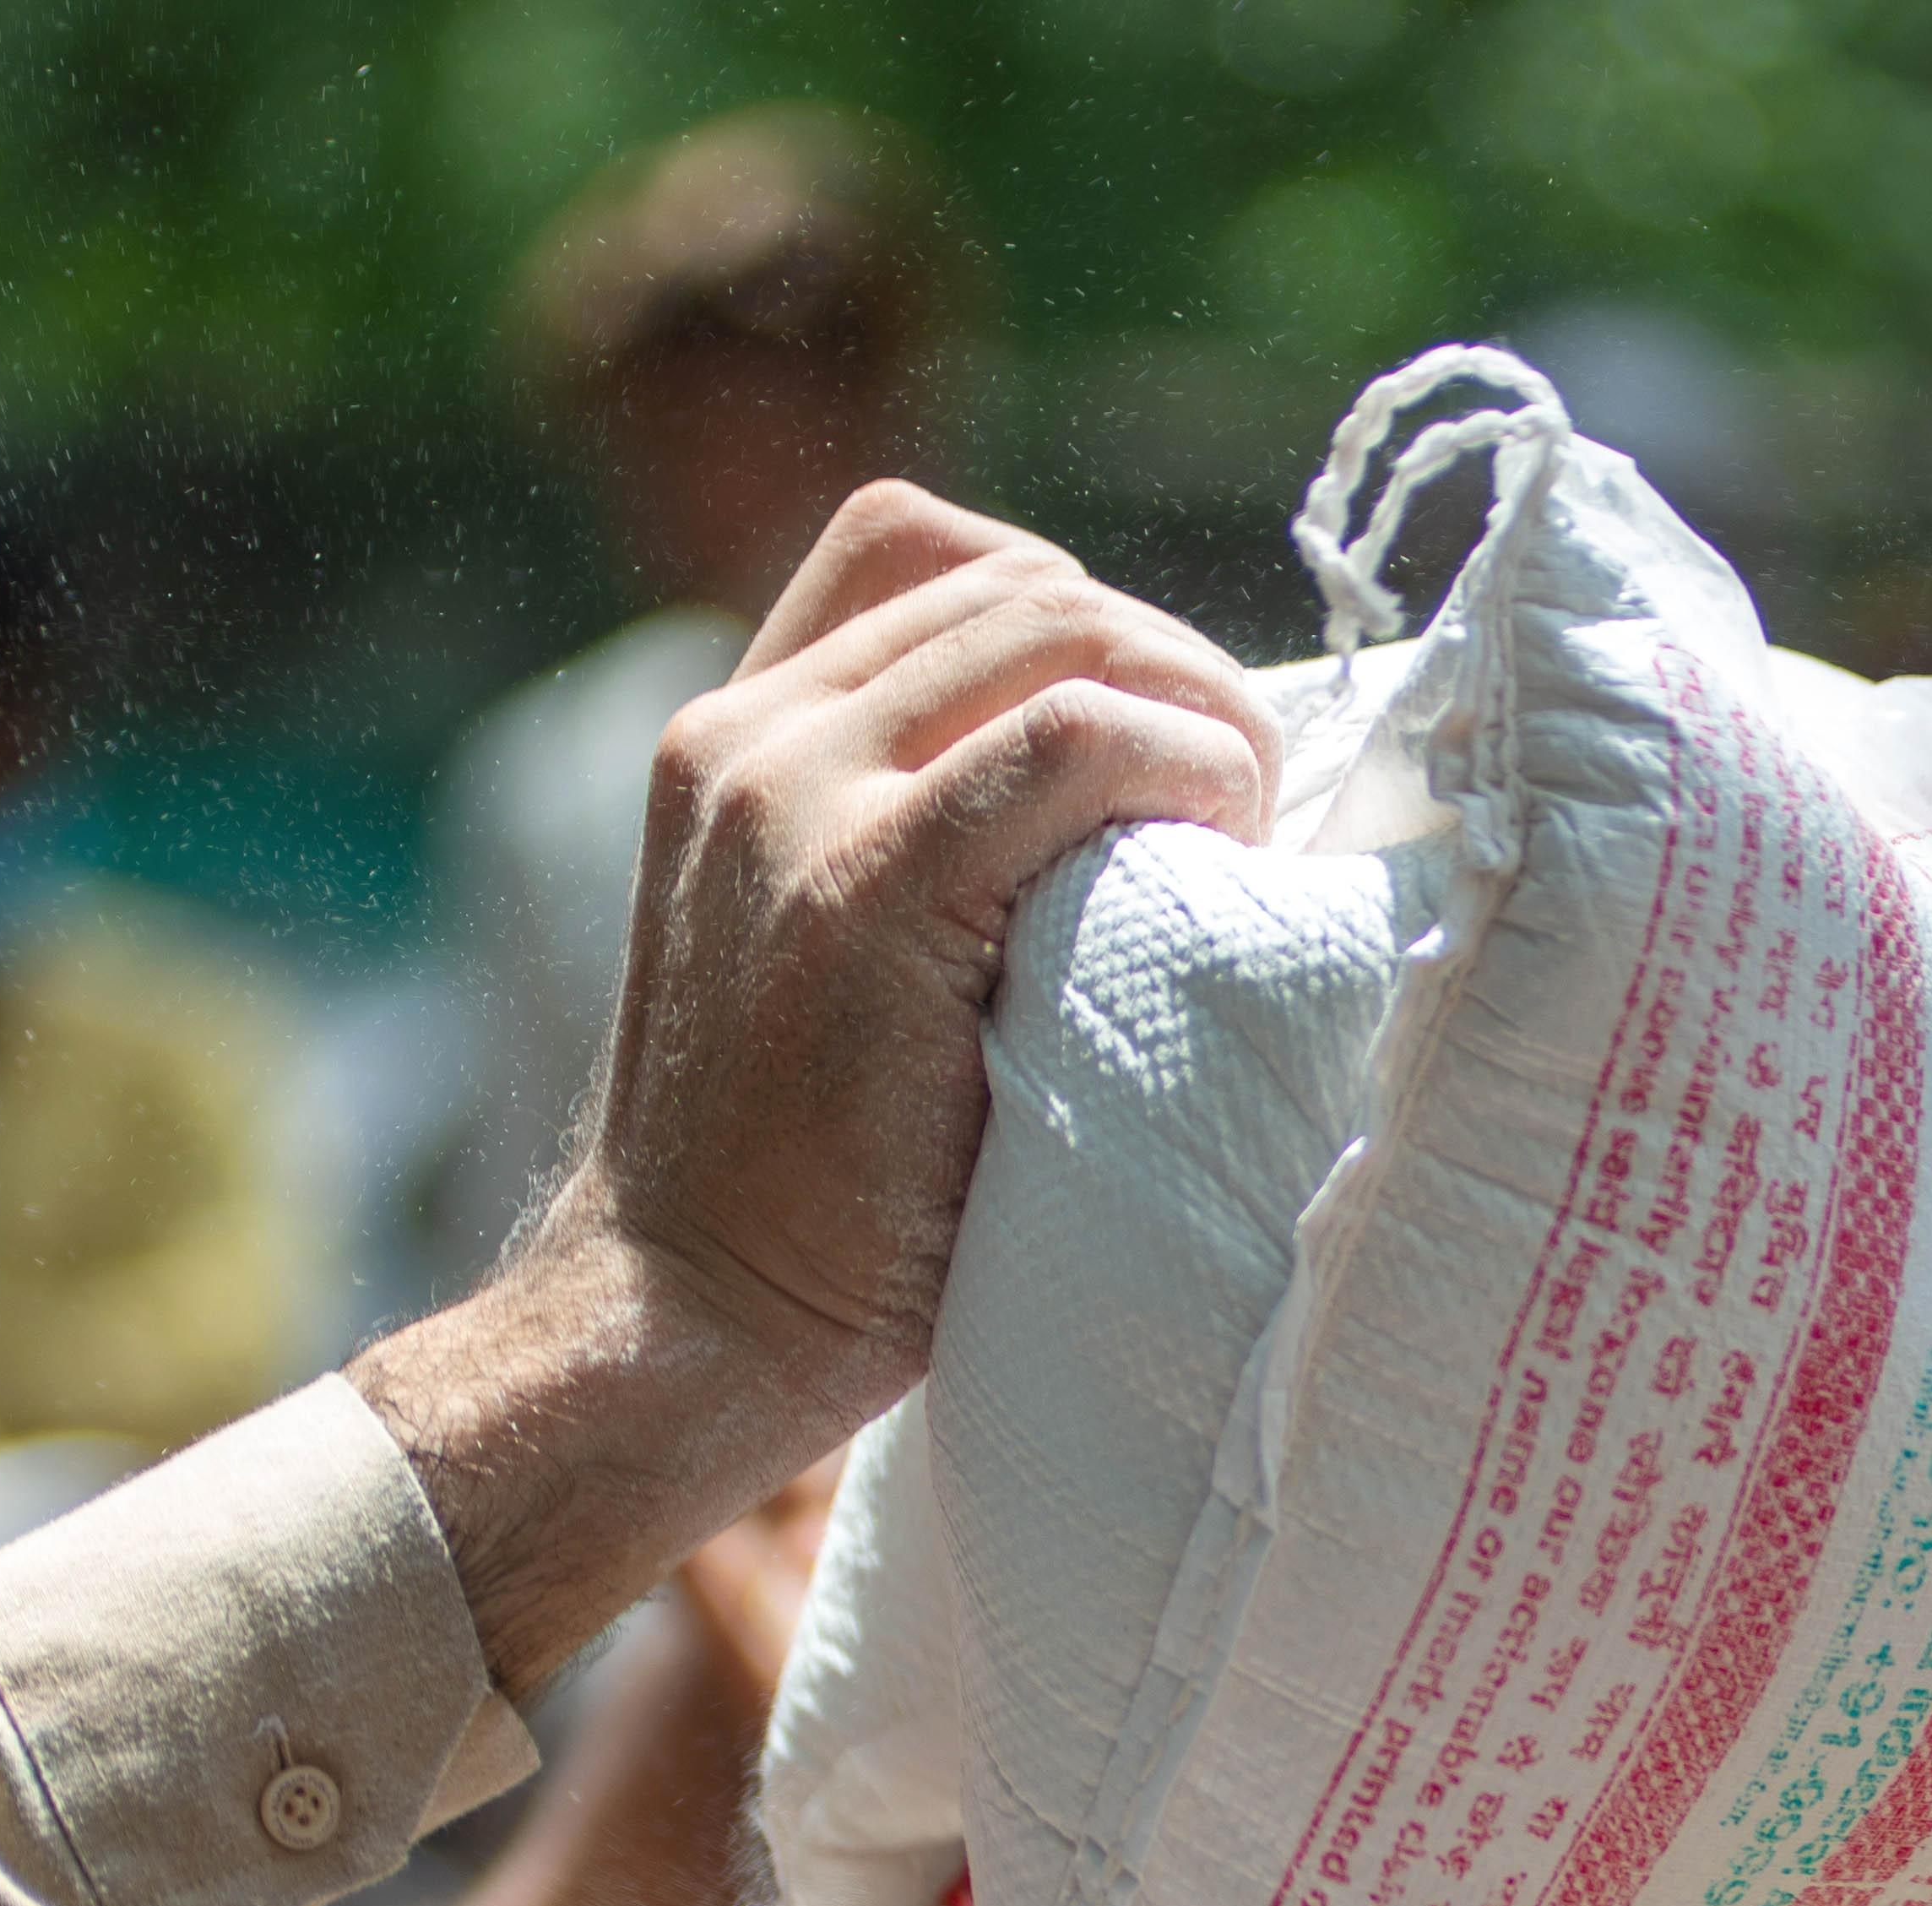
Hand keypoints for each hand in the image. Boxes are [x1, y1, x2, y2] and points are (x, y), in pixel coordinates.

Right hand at [361, 493, 1280, 1695]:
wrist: (685, 1327)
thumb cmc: (804, 1201)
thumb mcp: (838, 971)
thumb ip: (926, 859)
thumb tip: (1135, 814)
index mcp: (735, 742)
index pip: (926, 552)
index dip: (1075, 616)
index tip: (1153, 738)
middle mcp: (750, 741)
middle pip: (1014, 580)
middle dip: (1163, 661)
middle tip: (1242, 793)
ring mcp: (795, 803)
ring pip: (1053, 628)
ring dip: (1192, 701)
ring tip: (1246, 819)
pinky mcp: (865, 893)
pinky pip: (1069, 743)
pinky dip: (1179, 763)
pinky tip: (1225, 843)